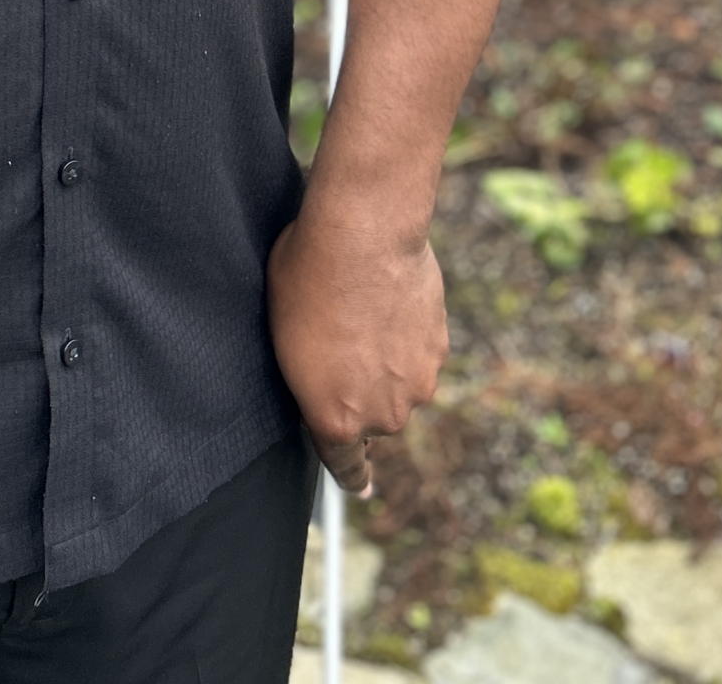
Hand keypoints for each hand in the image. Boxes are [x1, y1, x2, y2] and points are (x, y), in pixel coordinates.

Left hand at [266, 196, 447, 493]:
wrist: (363, 233)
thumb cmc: (306, 276)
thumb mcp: (283, 333)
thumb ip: (309, 375)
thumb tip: (322, 376)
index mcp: (333, 418)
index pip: (345, 466)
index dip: (352, 476)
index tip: (361, 488)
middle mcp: (381, 415)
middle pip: (372, 418)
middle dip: (361, 391)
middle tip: (343, 341)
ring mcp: (415, 385)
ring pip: (399, 386)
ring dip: (386, 363)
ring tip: (364, 312)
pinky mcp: (438, 352)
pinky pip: (418, 355)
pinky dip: (406, 337)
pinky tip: (388, 301)